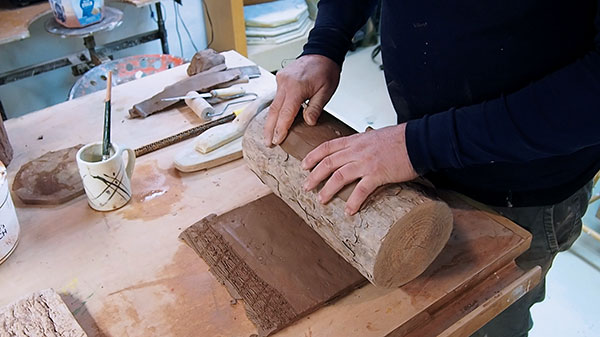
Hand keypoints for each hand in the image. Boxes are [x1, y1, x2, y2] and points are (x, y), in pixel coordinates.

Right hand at [264, 54, 340, 145]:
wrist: (322, 52)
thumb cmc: (326, 70)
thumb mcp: (326, 91)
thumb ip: (315, 108)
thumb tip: (309, 122)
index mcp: (296, 87)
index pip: (286, 113)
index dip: (280, 128)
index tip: (277, 140)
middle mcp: (285, 83)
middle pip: (274, 111)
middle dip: (269, 129)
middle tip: (268, 143)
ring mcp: (281, 80)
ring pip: (273, 105)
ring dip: (270, 121)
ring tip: (268, 135)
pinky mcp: (280, 79)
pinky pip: (276, 97)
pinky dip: (275, 110)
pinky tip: (274, 120)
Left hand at [301, 124, 417, 214]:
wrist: (419, 141)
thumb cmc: (401, 139)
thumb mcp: (376, 136)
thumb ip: (364, 142)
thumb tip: (358, 147)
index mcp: (356, 140)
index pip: (328, 147)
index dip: (313, 156)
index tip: (303, 165)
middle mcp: (357, 150)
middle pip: (328, 163)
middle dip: (314, 175)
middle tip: (306, 186)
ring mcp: (367, 162)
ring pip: (339, 176)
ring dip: (328, 189)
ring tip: (321, 200)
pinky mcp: (378, 174)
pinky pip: (361, 190)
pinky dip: (353, 201)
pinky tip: (349, 211)